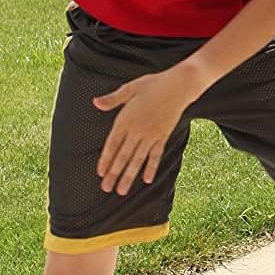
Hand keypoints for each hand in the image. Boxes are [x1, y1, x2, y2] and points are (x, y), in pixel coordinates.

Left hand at [93, 67, 195, 195]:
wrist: (179, 85)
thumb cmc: (153, 84)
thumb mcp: (130, 88)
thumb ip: (113, 99)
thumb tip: (95, 103)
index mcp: (126, 119)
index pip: (113, 144)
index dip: (106, 159)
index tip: (100, 174)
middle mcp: (138, 130)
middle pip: (124, 156)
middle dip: (114, 174)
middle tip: (106, 189)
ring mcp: (151, 135)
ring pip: (138, 159)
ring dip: (129, 176)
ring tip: (122, 191)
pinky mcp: (163, 136)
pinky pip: (156, 155)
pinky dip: (151, 168)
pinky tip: (147, 180)